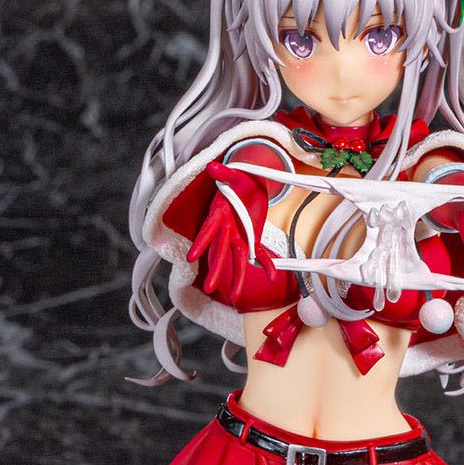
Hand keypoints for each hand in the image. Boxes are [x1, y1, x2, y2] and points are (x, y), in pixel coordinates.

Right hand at [186, 161, 278, 301]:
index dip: (201, 242)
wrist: (252, 183)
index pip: (209, 229)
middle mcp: (227, 228)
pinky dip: (266, 264)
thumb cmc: (240, 179)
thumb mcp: (234, 174)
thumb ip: (224, 173)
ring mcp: (239, 235)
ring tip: (236, 297)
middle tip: (209, 287)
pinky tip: (272, 276)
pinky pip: (259, 253)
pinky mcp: (252, 238)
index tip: (192, 257)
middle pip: (220, 251)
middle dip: (215, 268)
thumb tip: (213, 167)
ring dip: (237, 276)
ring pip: (237, 258)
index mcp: (219, 213)